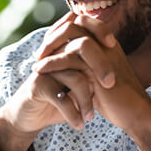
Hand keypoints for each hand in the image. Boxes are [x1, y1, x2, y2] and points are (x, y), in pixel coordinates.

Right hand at [0, 13, 116, 150]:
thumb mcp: (77, 84)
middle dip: (100, 67)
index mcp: (64, 49)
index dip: (99, 29)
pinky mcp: (38, 86)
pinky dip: (73, 113)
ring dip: (86, 100)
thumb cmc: (59, 98)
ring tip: (91, 117)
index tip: (113, 44)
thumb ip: (92, 71)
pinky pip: (61, 97)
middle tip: (110, 85)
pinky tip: (79, 124)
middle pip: (81, 49)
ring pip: (75, 78)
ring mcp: (45, 69)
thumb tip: (121, 66)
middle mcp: (54, 55)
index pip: (82, 26)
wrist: (30, 116)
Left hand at [32, 13, 150, 134]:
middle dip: (53, 34)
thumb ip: (84, 65)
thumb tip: (64, 59)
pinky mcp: (99, 68)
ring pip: (72, 35)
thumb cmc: (116, 99)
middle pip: (75, 22)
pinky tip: (40, 70)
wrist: (135, 114)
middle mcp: (106, 43)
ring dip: (50, 45)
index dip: (61, 29)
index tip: (47, 45)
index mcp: (107, 43)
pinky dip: (52, 62)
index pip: (81, 21)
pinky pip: (70, 57)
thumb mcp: (97, 77)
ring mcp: (104, 53)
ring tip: (37, 61)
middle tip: (39, 52)